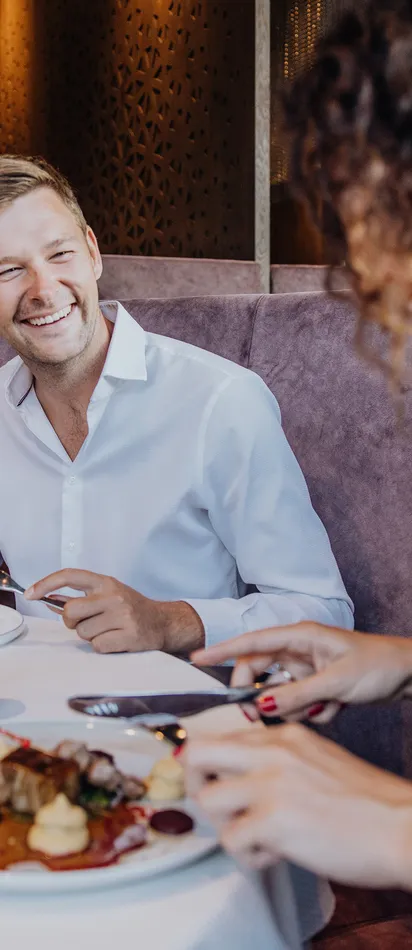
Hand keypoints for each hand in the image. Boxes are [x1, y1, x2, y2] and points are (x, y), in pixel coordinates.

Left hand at [24, 569, 204, 653]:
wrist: (164, 622)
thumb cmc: (131, 609)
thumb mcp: (109, 594)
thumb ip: (83, 596)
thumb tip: (49, 598)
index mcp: (106, 582)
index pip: (70, 576)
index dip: (46, 583)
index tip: (30, 593)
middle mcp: (113, 596)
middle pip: (70, 611)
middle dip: (72, 621)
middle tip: (85, 622)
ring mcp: (122, 616)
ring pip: (83, 632)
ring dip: (90, 636)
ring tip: (108, 630)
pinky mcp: (129, 636)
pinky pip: (98, 646)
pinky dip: (103, 647)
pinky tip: (116, 640)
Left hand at [184, 724, 411, 888]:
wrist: (401, 825)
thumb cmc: (367, 803)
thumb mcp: (317, 760)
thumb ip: (279, 761)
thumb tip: (242, 779)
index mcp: (283, 736)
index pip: (219, 736)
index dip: (204, 764)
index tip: (206, 782)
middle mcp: (272, 752)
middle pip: (196, 753)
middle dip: (193, 784)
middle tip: (216, 809)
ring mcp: (270, 783)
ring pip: (207, 800)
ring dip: (224, 827)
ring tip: (255, 839)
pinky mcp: (274, 819)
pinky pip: (232, 841)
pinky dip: (248, 856)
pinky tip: (274, 855)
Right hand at [192, 623, 411, 722]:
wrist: (408, 673)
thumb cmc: (377, 665)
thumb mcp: (335, 682)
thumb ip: (296, 694)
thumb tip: (261, 705)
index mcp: (300, 637)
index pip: (252, 642)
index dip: (222, 650)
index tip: (196, 659)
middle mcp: (299, 650)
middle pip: (260, 672)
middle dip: (263, 695)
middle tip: (261, 718)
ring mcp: (308, 668)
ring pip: (281, 693)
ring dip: (297, 707)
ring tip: (327, 706)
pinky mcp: (317, 684)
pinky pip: (299, 703)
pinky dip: (314, 711)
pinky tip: (337, 707)